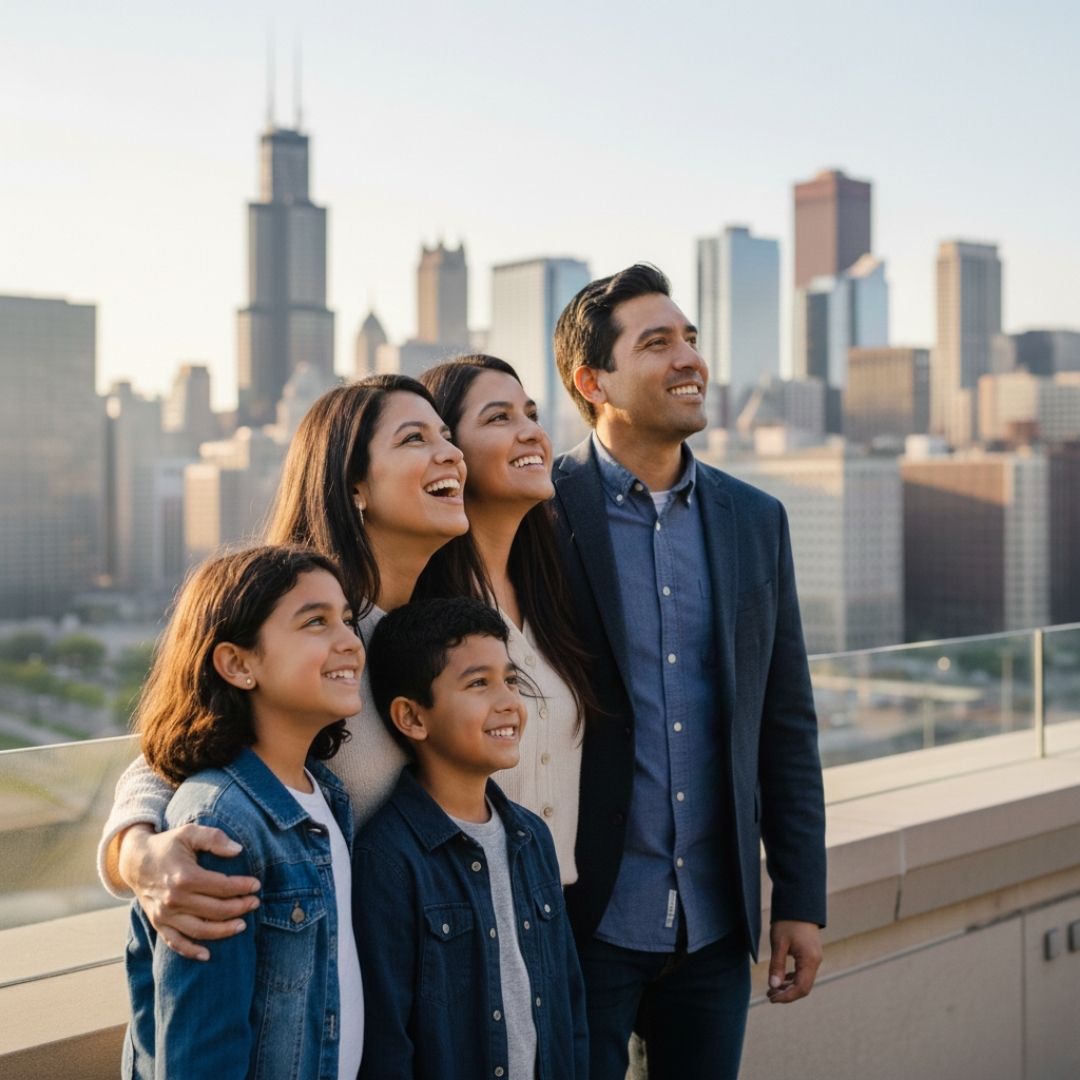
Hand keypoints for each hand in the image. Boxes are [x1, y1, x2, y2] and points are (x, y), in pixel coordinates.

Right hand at [118, 823, 261, 960]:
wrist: (135, 861)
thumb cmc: (167, 845)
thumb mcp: (189, 832)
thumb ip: (214, 838)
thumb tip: (238, 850)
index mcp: (184, 876)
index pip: (222, 886)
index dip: (242, 887)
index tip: (256, 885)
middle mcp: (174, 899)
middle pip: (215, 910)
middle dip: (240, 908)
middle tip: (254, 903)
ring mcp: (165, 915)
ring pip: (200, 930)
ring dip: (224, 931)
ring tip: (242, 925)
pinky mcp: (158, 924)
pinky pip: (175, 943)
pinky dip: (191, 951)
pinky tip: (207, 955)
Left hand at [766, 919, 821, 1003]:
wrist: (798, 902)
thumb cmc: (788, 921)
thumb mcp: (779, 943)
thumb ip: (777, 966)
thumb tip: (774, 986)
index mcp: (810, 960)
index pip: (801, 988)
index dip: (787, 997)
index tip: (772, 998)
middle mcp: (815, 961)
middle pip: (803, 987)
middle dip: (787, 994)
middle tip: (769, 995)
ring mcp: (814, 957)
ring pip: (803, 980)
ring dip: (789, 986)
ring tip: (772, 988)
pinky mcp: (811, 953)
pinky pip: (804, 972)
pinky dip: (792, 978)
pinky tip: (781, 978)